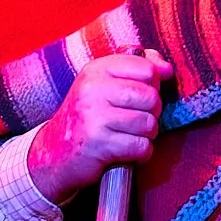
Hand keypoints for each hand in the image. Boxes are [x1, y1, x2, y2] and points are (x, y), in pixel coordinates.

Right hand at [26, 49, 172, 204]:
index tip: (138, 96)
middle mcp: (93, 90)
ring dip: (146, 135)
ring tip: (129, 135)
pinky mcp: (99, 144)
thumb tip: (167, 69)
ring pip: (149, 123)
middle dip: (152, 112)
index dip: (152, 85)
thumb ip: (137, 66)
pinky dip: (141, 154)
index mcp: (96, 70)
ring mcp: (94, 117)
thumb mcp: (104, 82)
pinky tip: (126, 151)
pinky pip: (141, 147)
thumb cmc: (87, 115)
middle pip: (151, 97)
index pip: (147, 69)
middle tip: (135, 120)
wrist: (53, 153)